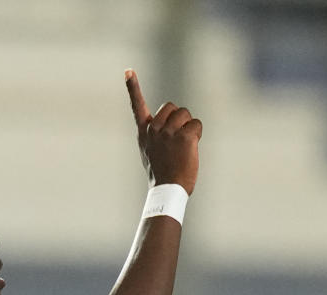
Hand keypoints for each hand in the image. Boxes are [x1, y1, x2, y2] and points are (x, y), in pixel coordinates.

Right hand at [125, 69, 201, 194]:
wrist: (167, 190)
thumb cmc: (163, 175)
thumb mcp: (152, 153)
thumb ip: (157, 136)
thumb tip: (173, 128)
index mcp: (143, 133)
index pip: (137, 106)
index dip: (133, 88)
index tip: (128, 71)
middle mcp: (153, 129)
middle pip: (172, 107)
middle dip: (179, 119)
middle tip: (177, 141)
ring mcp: (168, 132)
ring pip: (186, 115)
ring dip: (189, 127)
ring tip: (183, 148)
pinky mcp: (184, 136)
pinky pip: (197, 125)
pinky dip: (198, 135)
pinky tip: (191, 149)